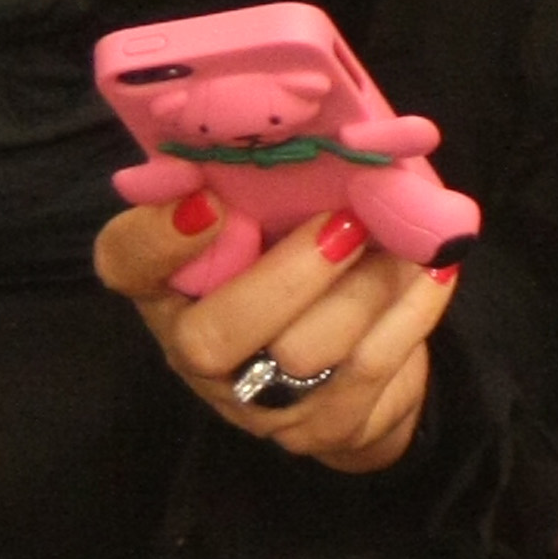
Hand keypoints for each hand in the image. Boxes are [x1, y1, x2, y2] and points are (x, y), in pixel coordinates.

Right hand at [99, 197, 452, 472]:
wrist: (354, 365)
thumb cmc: (299, 257)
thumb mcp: (270, 213)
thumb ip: (264, 176)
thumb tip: (327, 128)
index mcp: (164, 283)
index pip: (124, 263)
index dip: (155, 236)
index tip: (207, 199)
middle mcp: (193, 351)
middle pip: (213, 336)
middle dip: (288, 276)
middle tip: (346, 224)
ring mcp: (256, 403)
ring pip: (302, 354)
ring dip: (365, 287)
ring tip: (404, 241)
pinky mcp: (322, 431)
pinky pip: (369, 371)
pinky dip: (410, 311)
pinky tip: (433, 269)